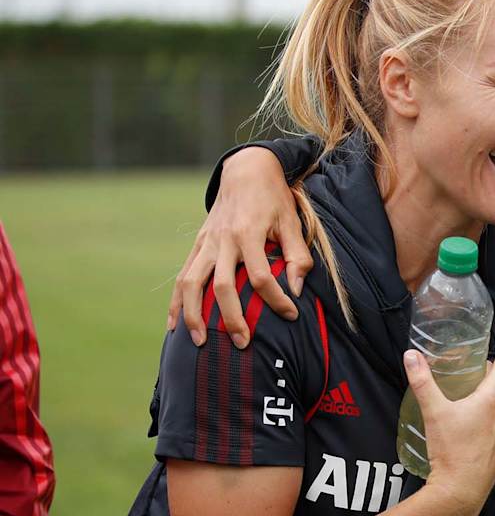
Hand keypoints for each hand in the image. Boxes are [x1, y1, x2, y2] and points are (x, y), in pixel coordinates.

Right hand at [168, 146, 311, 347]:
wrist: (246, 171)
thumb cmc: (274, 199)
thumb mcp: (292, 221)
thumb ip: (298, 255)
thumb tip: (296, 289)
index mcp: (249, 233)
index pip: (261, 276)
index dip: (277, 299)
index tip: (292, 314)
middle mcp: (223, 240)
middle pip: (222, 285)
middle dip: (231, 317)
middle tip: (244, 344)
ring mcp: (206, 243)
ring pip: (191, 283)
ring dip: (193, 315)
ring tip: (199, 342)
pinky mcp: (197, 246)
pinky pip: (182, 277)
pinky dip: (176, 303)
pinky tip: (174, 326)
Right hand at [408, 312, 494, 515]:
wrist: (460, 493)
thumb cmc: (450, 452)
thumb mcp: (433, 412)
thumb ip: (422, 381)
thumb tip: (411, 355)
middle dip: (484, 370)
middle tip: (466, 365)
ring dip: (485, 393)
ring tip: (463, 395)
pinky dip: (487, 412)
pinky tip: (469, 421)